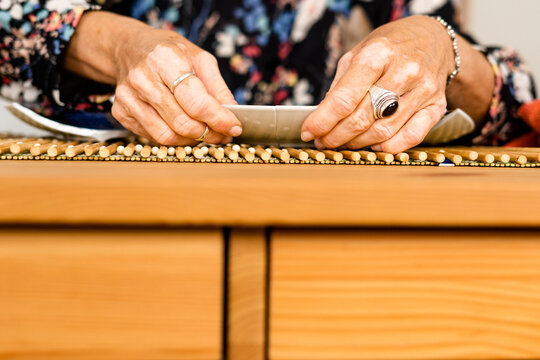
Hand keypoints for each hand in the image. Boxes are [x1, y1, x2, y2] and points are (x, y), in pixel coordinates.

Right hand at [65, 12, 241, 144]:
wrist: (130, 48)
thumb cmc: (168, 52)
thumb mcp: (199, 58)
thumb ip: (218, 87)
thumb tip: (233, 113)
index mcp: (165, 59)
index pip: (196, 102)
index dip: (219, 120)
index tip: (235, 128)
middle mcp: (142, 79)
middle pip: (183, 123)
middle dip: (209, 134)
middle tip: (223, 134)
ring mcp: (128, 98)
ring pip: (167, 136)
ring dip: (192, 140)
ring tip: (206, 133)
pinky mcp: (121, 112)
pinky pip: (154, 137)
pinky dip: (174, 138)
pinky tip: (183, 128)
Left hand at [301, 16, 454, 152]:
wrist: (431, 39)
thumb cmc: (388, 48)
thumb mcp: (357, 54)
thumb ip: (340, 86)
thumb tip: (321, 119)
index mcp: (378, 55)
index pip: (344, 99)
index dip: (322, 121)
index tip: (308, 132)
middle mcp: (403, 72)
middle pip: (361, 119)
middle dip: (335, 136)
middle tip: (323, 141)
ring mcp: (423, 90)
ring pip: (382, 132)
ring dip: (357, 143)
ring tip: (343, 142)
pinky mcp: (436, 106)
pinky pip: (410, 137)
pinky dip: (387, 147)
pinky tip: (373, 144)